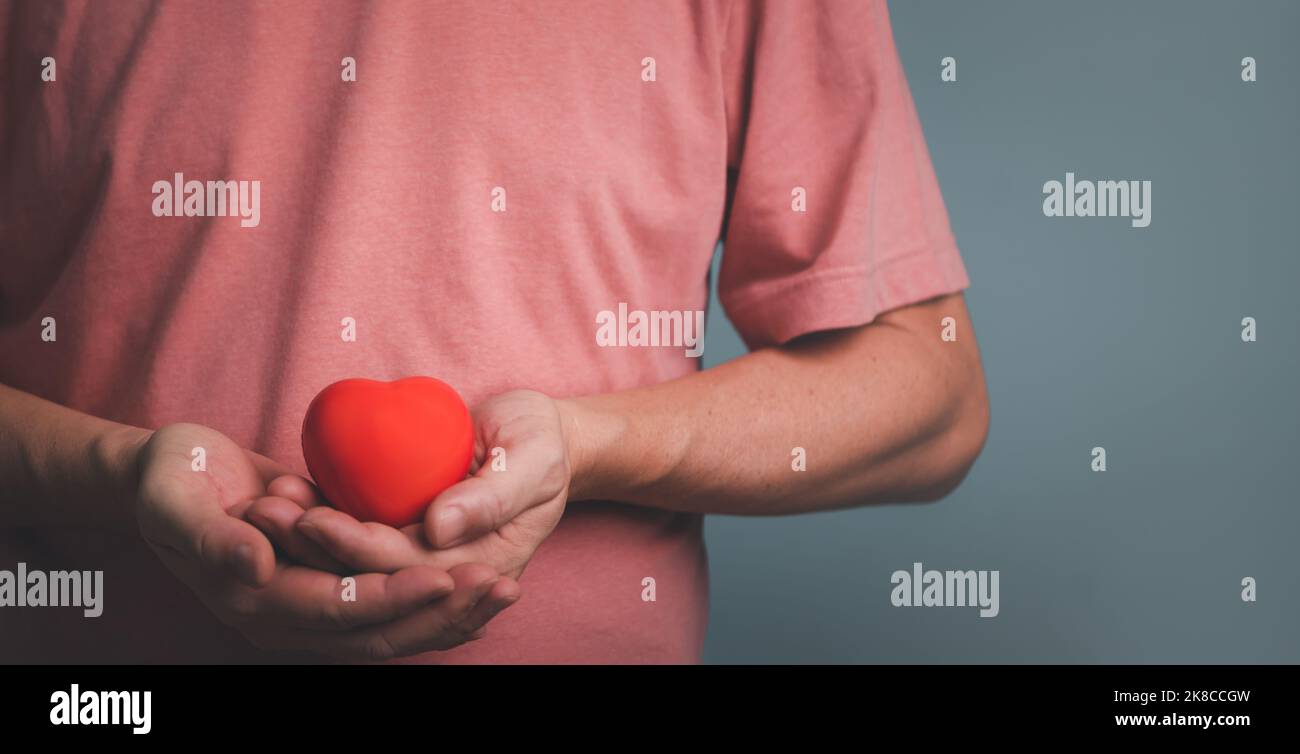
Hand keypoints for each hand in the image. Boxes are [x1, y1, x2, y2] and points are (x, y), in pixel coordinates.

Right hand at [133, 422, 518, 659]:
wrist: (170, 472)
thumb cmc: (169, 475)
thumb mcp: (173, 497)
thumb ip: (211, 536)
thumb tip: (256, 567)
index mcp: (253, 603)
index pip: (337, 610)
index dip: (392, 597)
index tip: (443, 578)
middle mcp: (285, 620)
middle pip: (376, 633)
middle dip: (441, 614)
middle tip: (500, 584)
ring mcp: (308, 609)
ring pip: (390, 628)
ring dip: (449, 614)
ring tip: (505, 588)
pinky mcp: (327, 588)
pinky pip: (388, 607)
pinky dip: (433, 602)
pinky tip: (478, 587)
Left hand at [247, 390, 571, 579]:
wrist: (539, 440)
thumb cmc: (540, 444)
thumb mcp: (531, 460)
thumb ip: (492, 497)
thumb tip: (439, 529)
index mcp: (483, 567)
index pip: (408, 566)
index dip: (357, 547)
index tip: (313, 518)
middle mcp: (447, 576)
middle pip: (370, 574)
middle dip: (313, 548)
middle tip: (267, 513)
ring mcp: (423, 562)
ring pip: (355, 564)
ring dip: (304, 541)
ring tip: (265, 505)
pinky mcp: (403, 540)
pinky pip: (355, 540)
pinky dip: (317, 522)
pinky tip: (283, 495)